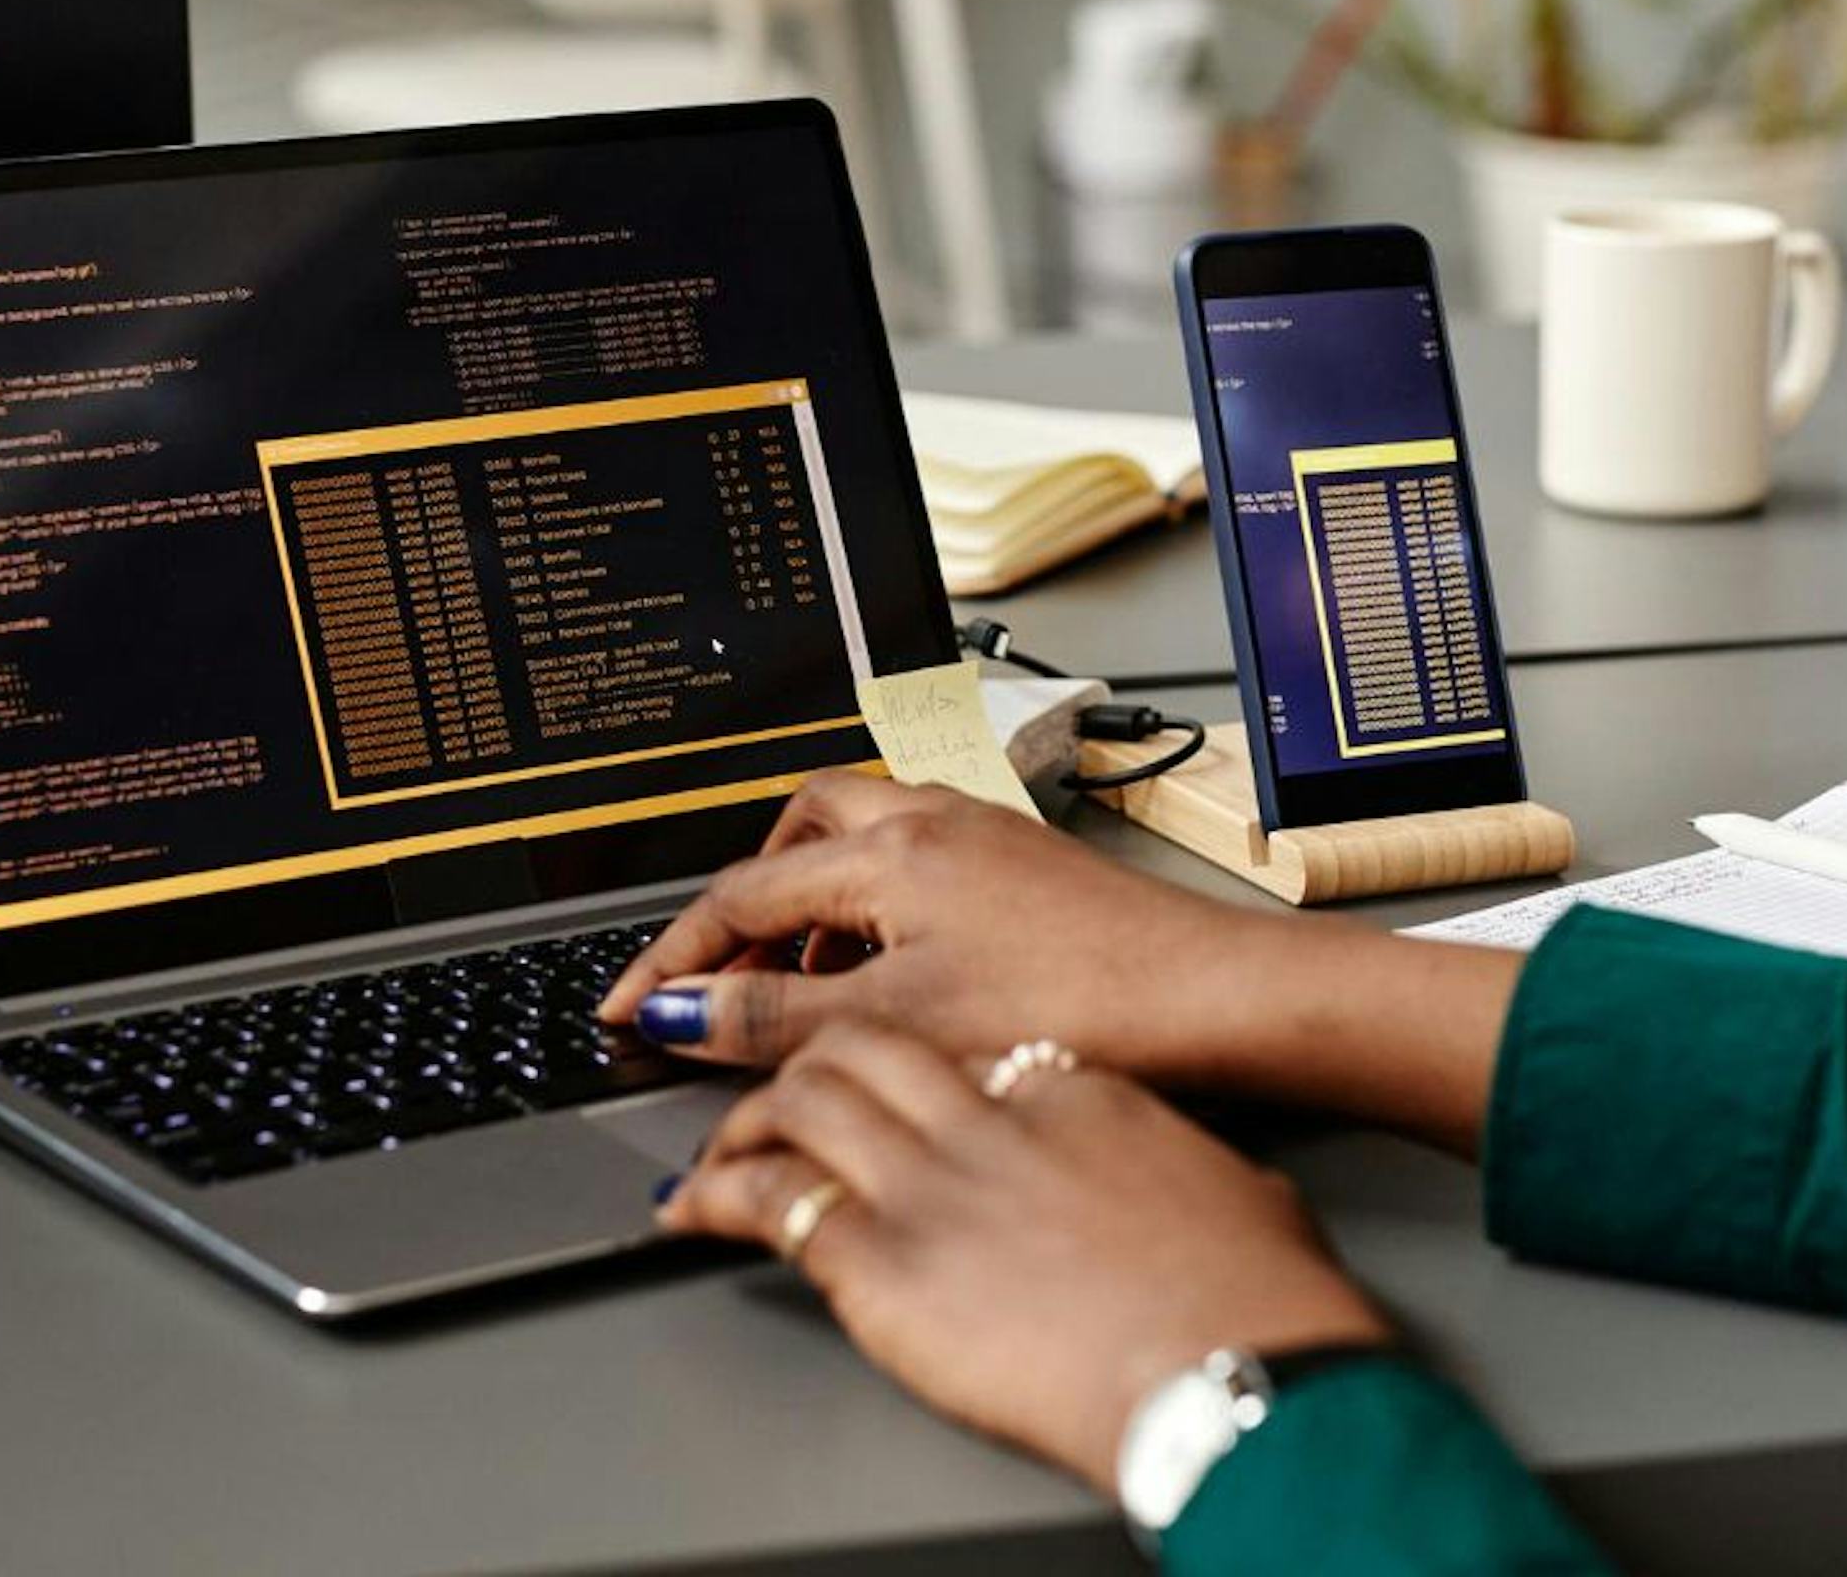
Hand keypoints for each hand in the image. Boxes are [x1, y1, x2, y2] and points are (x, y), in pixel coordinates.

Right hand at [597, 773, 1529, 1151]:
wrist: (1217, 999)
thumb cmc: (1083, 1001)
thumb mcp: (897, 1024)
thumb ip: (775, 1024)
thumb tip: (682, 1016)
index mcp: (889, 849)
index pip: (740, 897)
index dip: (674, 960)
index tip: (629, 1010)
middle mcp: (933, 821)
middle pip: (798, 835)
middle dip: (747, 904)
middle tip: (721, 979)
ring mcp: (985, 840)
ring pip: (861, 850)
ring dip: (814, 916)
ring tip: (803, 998)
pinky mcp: (1026, 872)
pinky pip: (915, 875)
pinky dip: (876, 924)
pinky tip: (893, 990)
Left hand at [656, 1022, 1390, 1488]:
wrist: (1231, 1366)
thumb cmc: (1245, 1293)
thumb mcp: (1213, 1182)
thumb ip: (1152, 1157)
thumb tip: (1150, 1171)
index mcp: (1068, 1086)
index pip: (959, 1049)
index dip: (908, 1068)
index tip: (890, 1090)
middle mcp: (987, 1114)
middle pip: (861, 1042)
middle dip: (806, 1058)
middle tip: (776, 1086)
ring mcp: (929, 1181)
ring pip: (799, 1098)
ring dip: (750, 1117)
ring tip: (725, 1144)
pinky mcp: (884, 1261)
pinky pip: (773, 1202)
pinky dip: (719, 1195)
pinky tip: (694, 1205)